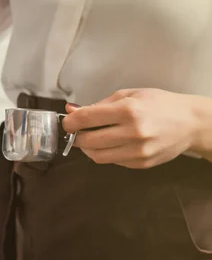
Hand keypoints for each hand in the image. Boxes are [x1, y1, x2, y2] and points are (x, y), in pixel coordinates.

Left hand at [62, 89, 197, 168]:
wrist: (191, 123)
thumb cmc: (159, 103)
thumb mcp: (129, 95)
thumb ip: (99, 104)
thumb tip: (71, 110)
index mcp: (128, 110)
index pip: (87, 119)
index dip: (70, 122)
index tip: (67, 122)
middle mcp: (132, 132)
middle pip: (88, 141)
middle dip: (76, 136)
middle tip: (76, 132)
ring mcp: (137, 151)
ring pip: (97, 156)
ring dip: (87, 148)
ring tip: (90, 139)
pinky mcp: (140, 164)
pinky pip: (112, 162)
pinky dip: (104, 154)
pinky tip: (109, 144)